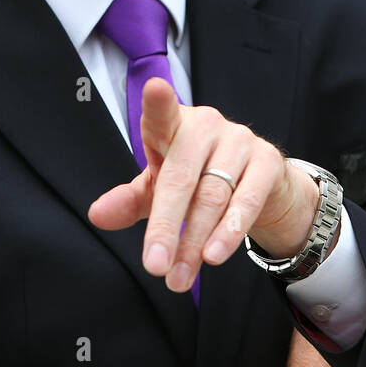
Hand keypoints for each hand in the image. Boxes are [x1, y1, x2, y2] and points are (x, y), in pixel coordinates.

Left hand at [88, 78, 319, 292]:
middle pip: (182, 178)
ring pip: (212, 197)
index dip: (158, 102)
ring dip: (194, 243)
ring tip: (179, 277)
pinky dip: (229, 232)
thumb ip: (130, 201)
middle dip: (165, 227)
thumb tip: (97, 215)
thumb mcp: (159, 190)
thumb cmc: (199, 181)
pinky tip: (213, 256)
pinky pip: (247, 200)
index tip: (154, 89)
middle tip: (154, 266)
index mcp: (174, 126)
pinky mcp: (268, 161)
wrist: (261, 186)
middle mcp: (207, 126)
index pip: (162, 114)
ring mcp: (240, 140)